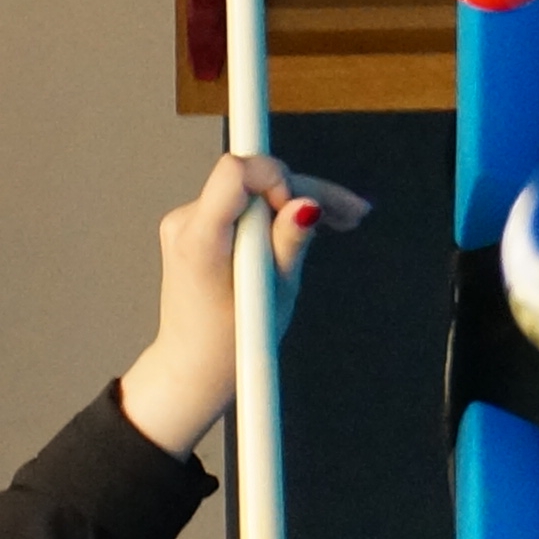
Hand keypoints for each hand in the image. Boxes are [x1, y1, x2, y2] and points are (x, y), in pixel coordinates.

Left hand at [114, 155, 367, 456]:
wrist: (193, 365)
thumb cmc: (232, 341)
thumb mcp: (275, 294)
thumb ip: (290, 242)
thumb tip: (310, 204)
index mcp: (200, 241)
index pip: (234, 173)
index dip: (274, 178)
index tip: (297, 208)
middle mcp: (185, 224)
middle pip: (251, 179)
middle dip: (302, 190)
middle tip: (353, 213)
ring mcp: (187, 223)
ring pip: (252, 191)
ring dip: (296, 201)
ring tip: (347, 220)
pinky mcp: (197, 227)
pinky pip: (242, 205)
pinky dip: (275, 213)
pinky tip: (316, 221)